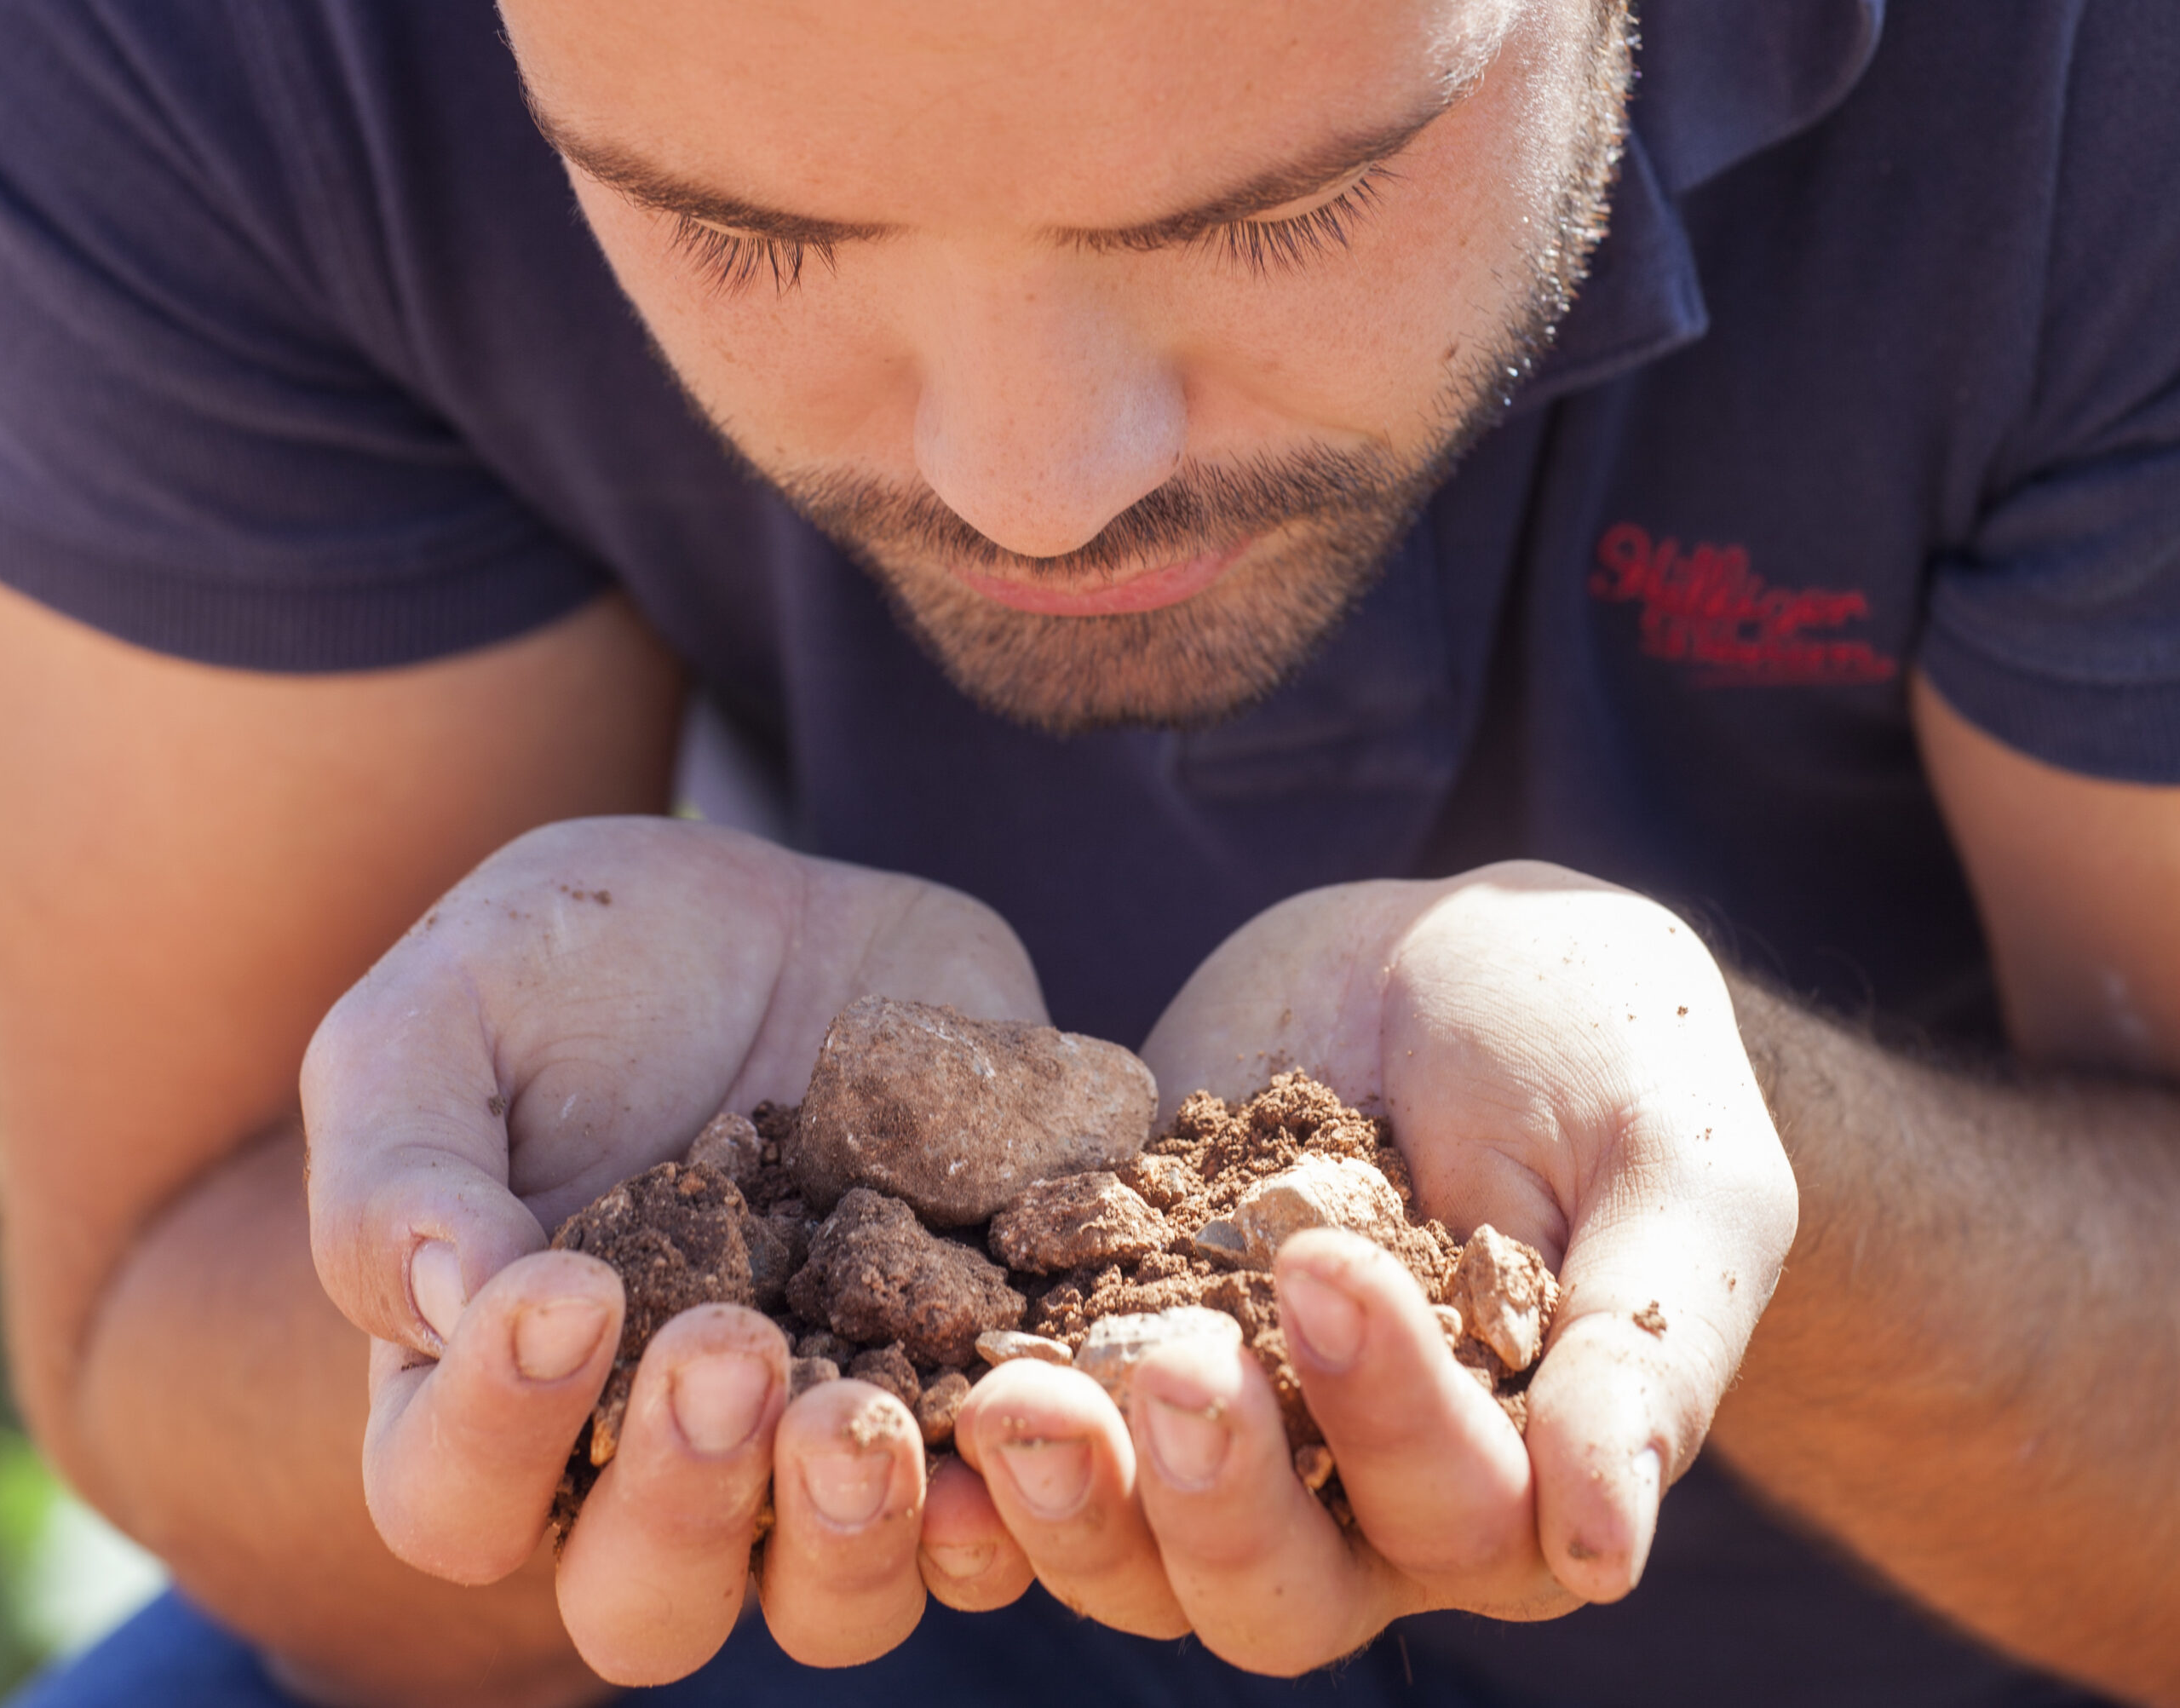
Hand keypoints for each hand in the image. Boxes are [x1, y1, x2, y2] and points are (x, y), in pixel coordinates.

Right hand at [302, 817, 1044, 1684]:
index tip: (565, 1286)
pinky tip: (1033, 1403)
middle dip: (687, 1506)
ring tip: (867, 1415)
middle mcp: (656, 1461)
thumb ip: (404, 1166)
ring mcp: (824, 1438)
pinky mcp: (966, 1385)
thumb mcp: (443, 1016)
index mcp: (495, 1394)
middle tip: (728, 1353)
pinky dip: (1031, 1481)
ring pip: (838, 1600)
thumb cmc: (570, 962)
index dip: (499, 1430)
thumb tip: (452, 1304)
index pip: (454, 1498)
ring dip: (855, 1536)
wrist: (770, 910)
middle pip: (647, 1601)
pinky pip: (1015, 1501)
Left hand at [947, 861, 1796, 1673]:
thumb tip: (1607, 1544)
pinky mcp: (1110, 1356)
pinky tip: (909, 1380)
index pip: (1461, 1511)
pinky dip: (973, 1431)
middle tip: (1161, 1363)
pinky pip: (1035, 1444)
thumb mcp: (1676, 1173)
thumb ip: (1648, 1346)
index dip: (1391, 1418)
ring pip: (1134, 1555)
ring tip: (1008, 1392)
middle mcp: (1364, 1507)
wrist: (1460, 965)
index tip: (1328, 1270)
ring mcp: (1223, 1443)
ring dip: (1070, 1496)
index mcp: (1524, 1484)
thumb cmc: (1612, 1059)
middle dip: (1213, 1490)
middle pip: (1276, 1583)